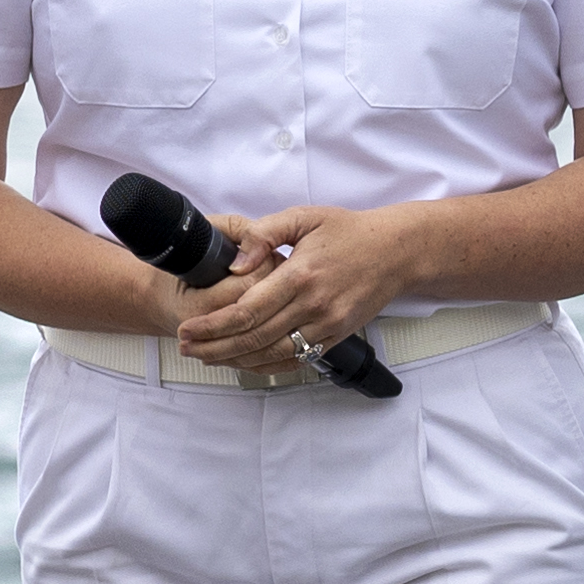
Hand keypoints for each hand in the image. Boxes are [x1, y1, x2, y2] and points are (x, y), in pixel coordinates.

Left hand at [180, 202, 423, 373]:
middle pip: (254, 338)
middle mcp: (313, 306)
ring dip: (235, 360)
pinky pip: (297, 360)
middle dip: (214, 347)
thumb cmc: (350, 232)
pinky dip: (267, 366)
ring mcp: (327, 325)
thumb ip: (265, 234)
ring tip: (206, 358)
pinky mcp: (337, 336)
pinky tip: (244, 363)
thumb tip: (236, 262)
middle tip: (186, 348)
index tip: (188, 328)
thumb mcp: (304, 218)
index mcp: (300, 275)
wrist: (398, 252)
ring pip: (273, 354)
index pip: (247, 310)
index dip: (212, 324)